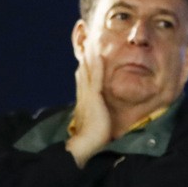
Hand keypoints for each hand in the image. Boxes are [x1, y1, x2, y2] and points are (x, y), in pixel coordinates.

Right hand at [65, 47, 109, 166]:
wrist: (86, 144)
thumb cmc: (93, 137)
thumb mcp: (97, 121)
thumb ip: (98, 114)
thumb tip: (103, 114)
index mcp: (85, 99)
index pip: (84, 79)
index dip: (85, 66)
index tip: (87, 55)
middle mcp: (84, 94)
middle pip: (84, 71)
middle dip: (85, 57)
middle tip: (86, 42)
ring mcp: (88, 95)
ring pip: (88, 72)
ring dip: (90, 57)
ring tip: (91, 42)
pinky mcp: (93, 98)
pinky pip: (96, 78)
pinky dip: (96, 66)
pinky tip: (99, 56)